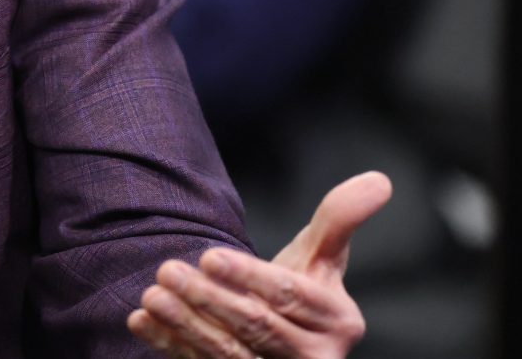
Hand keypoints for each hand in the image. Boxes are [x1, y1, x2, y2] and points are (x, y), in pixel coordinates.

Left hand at [128, 171, 392, 357]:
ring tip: (150, 296)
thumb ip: (340, 218)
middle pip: (257, 328)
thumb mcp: (323, 255)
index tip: (208, 256)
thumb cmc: (304, 289)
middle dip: (209, 300)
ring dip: (185, 325)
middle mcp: (313, 356)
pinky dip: (170, 345)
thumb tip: (379, 179)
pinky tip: (142, 320)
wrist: (286, 337)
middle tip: (166, 271)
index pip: (290, 297)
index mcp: (339, 322)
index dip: (249, 278)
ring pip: (228, 354)